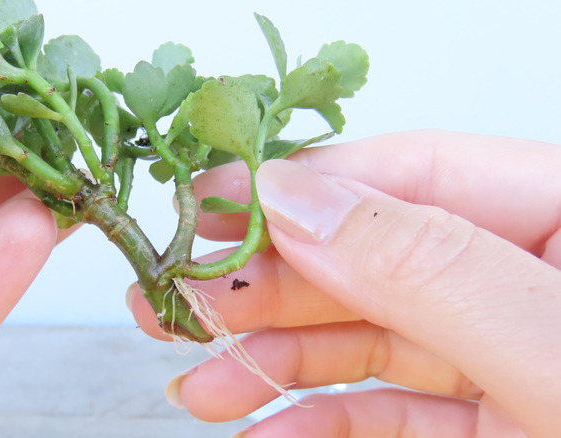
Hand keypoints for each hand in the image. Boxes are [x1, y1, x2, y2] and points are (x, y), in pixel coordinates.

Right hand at [128, 130, 560, 436]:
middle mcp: (528, 277)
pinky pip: (395, 408)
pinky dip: (325, 419)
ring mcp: (510, 351)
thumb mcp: (550, 348)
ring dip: (276, 360)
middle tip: (177, 299)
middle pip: (371, 258)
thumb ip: (425, 267)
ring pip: (369, 337)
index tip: (204, 204)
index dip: (299, 185)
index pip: (412, 173)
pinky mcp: (496, 421)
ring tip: (203, 385)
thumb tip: (293, 197)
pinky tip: (268, 430)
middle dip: (264, 285)